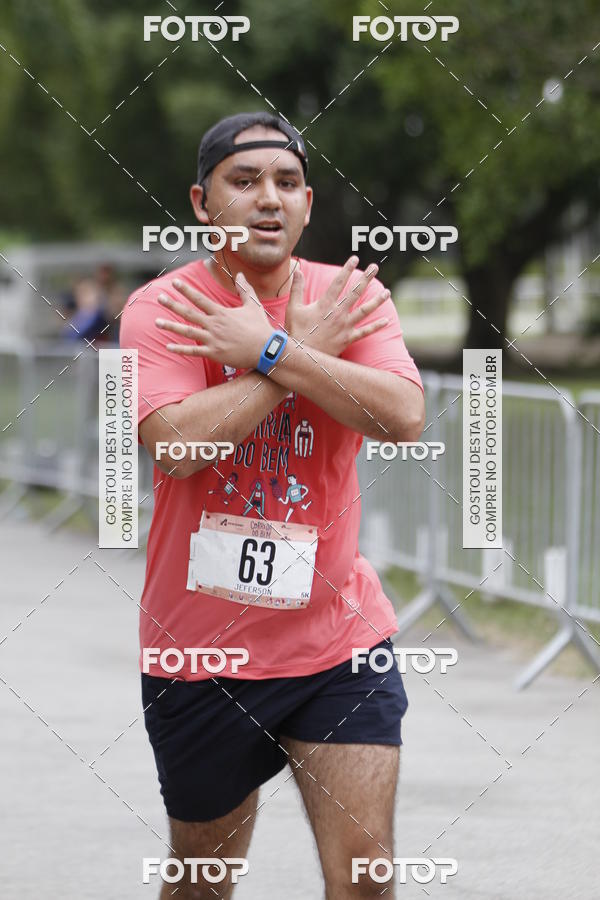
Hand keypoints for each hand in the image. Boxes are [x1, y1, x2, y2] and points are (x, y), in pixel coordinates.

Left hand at [155, 273, 272, 368]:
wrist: (266, 350)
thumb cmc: (261, 328)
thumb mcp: (253, 305)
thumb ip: (245, 289)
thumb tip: (241, 274)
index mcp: (221, 313)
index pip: (200, 299)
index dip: (186, 290)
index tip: (175, 283)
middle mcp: (214, 325)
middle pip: (189, 313)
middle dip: (172, 305)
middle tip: (159, 298)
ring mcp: (213, 340)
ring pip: (187, 332)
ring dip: (171, 327)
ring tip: (156, 322)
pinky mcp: (214, 353)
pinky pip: (194, 351)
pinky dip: (180, 349)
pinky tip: (168, 347)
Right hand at [284, 256, 389, 356]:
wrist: (301, 356)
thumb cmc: (296, 332)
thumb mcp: (293, 308)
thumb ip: (297, 288)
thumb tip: (298, 271)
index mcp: (324, 304)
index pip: (338, 282)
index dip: (347, 269)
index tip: (354, 259)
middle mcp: (337, 313)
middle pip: (355, 292)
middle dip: (366, 278)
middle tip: (375, 267)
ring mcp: (344, 326)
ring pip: (364, 311)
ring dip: (376, 301)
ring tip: (387, 292)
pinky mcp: (347, 339)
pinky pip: (365, 332)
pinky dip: (376, 326)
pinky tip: (386, 320)